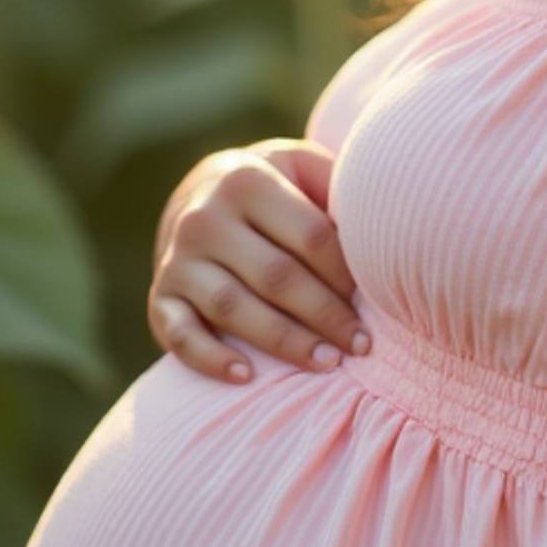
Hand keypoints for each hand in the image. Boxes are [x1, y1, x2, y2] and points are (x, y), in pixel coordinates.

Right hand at [149, 139, 371, 382]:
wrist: (200, 195)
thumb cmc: (277, 189)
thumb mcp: (303, 169)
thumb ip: (337, 189)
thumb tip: (385, 232)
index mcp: (246, 180)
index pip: (310, 236)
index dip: (346, 274)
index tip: (377, 301)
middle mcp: (205, 218)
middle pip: (276, 276)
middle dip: (325, 315)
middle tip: (361, 345)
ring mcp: (177, 260)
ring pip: (233, 308)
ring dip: (284, 342)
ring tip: (326, 363)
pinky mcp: (160, 297)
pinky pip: (180, 335)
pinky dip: (210, 359)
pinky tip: (247, 377)